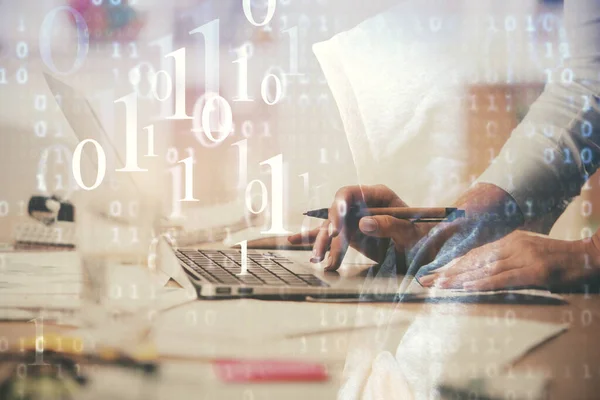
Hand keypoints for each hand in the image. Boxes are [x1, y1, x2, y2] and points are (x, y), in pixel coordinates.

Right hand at [288, 185, 427, 270]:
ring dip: (322, 244)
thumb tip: (363, 223)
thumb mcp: (412, 233)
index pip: (349, 194)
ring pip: (331, 229)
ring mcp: (355, 220)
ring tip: (318, 259)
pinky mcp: (351, 235)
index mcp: (379, 196)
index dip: (338, 207)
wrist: (429, 252)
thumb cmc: (425, 238)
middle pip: (336, 213)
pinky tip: (292, 242)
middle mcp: (363, 205)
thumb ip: (390, 225)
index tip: (336, 228)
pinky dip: (314, 240)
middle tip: (325, 251)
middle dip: (328, 232)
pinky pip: (329, 237)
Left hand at [418, 230, 599, 290]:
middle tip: (425, 281)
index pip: (474, 254)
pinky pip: (504, 279)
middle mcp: (513, 246)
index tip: (433, 274)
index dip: (452, 264)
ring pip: (484, 270)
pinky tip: (467, 289)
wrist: (589, 257)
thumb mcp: (528, 252)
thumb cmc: (557, 260)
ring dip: (459, 280)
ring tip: (438, 286)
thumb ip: (506, 258)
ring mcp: (524, 257)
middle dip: (448, 272)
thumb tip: (481, 270)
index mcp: (509, 241)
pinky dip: (483, 284)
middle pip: (474, 261)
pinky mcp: (535, 272)